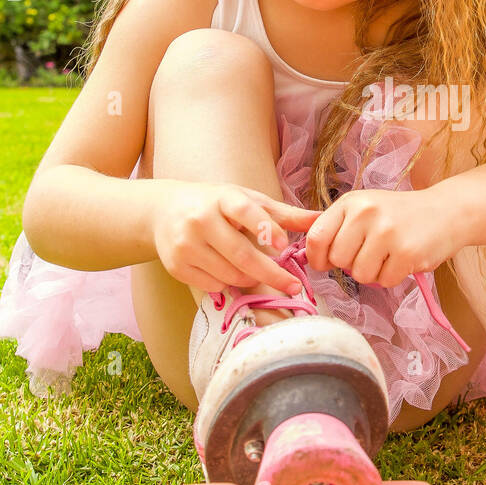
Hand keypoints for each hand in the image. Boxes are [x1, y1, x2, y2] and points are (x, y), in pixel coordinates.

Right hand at [152, 180, 321, 294]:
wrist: (164, 210)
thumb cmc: (216, 204)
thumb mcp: (247, 200)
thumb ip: (283, 213)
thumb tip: (321, 219)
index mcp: (221, 198)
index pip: (244, 211)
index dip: (265, 228)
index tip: (284, 245)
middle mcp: (200, 219)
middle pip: (241, 254)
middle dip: (271, 274)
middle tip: (293, 286)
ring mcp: (185, 244)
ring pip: (229, 274)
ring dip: (250, 278)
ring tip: (256, 272)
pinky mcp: (176, 266)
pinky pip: (212, 285)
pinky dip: (227, 284)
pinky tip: (228, 272)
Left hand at [302, 187, 460, 288]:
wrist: (447, 211)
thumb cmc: (401, 215)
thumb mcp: (366, 208)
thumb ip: (338, 227)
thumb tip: (308, 253)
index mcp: (351, 202)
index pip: (316, 237)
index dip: (316, 258)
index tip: (325, 263)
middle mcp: (366, 213)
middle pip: (338, 260)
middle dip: (352, 265)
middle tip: (371, 253)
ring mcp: (387, 232)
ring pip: (360, 274)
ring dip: (374, 273)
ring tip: (389, 255)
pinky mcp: (406, 252)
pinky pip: (384, 281)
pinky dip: (393, 277)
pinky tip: (404, 259)